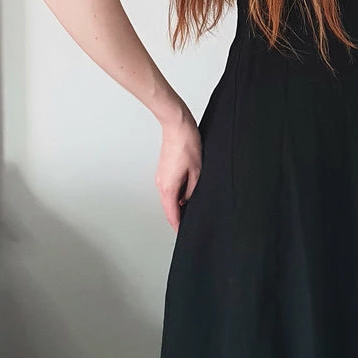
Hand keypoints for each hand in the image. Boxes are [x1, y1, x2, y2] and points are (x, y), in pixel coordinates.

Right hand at [155, 110, 202, 229]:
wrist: (177, 125)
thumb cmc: (187, 143)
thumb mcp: (197, 170)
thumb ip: (192, 189)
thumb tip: (188, 200)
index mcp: (168, 187)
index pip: (171, 214)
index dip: (177, 225)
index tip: (182, 232)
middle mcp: (161, 183)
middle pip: (168, 207)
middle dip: (177, 216)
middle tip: (188, 223)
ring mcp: (161, 176)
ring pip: (168, 197)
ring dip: (177, 204)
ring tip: (190, 208)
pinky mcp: (164, 169)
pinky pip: (169, 187)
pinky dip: (176, 193)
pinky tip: (187, 191)